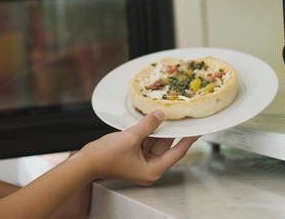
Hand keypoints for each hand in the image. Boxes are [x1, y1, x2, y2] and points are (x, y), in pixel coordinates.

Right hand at [77, 111, 199, 185]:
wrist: (86, 161)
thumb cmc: (105, 157)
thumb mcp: (131, 137)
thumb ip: (148, 125)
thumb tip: (160, 115)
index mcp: (153, 170)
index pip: (177, 152)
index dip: (188, 139)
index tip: (198, 130)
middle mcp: (149, 168)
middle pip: (166, 146)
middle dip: (171, 130)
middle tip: (181, 116)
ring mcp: (141, 162)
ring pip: (155, 142)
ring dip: (158, 129)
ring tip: (166, 113)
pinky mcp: (133, 155)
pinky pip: (146, 141)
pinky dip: (148, 131)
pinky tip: (151, 119)